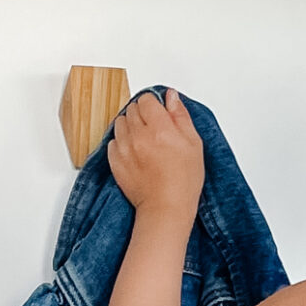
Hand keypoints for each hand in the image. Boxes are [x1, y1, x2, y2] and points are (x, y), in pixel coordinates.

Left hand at [106, 88, 202, 220]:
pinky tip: (134, 152)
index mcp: (160, 129)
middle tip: (154, 129)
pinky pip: (112, 142)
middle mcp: (139, 136)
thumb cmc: (184, 181)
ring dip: (130, 127)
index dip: (154, 105)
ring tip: (143, 140)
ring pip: (120, 123)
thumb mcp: (193, 144)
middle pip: (132, 109)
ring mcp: (124, 149)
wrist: (166, 208)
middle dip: (142, 115)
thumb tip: (171, 97)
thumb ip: (180, 116)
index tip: (159, 114)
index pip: (147, 100)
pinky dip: (121, 143)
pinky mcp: (115, 162)